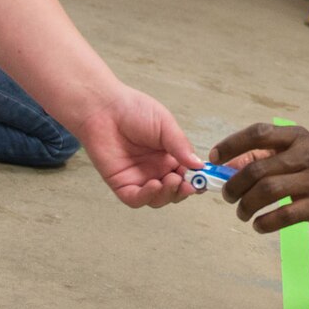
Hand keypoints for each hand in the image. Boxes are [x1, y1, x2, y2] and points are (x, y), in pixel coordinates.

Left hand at [68, 85, 199, 207]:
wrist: (103, 108)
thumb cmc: (133, 110)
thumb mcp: (165, 124)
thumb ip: (181, 146)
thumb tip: (199, 165)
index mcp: (169, 155)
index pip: (187, 174)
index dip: (197, 179)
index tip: (204, 179)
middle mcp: (155, 169)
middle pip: (175, 191)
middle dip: (183, 190)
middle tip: (187, 183)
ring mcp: (139, 178)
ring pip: (158, 199)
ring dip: (168, 194)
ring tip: (171, 180)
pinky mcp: (121, 184)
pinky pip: (136, 199)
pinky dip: (148, 197)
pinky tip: (155, 185)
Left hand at [209, 123, 308, 232]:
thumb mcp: (299, 153)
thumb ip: (266, 157)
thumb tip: (229, 166)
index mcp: (297, 137)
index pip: (258, 133)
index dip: (232, 145)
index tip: (214, 158)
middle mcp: (305, 154)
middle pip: (258, 169)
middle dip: (234, 185)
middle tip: (228, 196)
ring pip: (267, 191)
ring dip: (246, 205)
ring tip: (242, 213)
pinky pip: (283, 215)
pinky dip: (264, 223)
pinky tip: (258, 226)